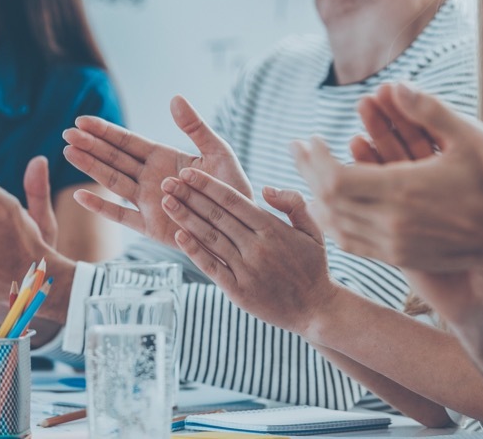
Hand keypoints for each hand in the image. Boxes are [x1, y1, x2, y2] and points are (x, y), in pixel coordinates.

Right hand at [66, 95, 251, 245]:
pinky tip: (80, 196)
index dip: (105, 131)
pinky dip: (101, 207)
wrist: (240, 223)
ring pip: (113, 181)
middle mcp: (150, 178)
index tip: (82, 121)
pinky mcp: (151, 226)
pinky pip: (121, 216)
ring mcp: (147, 202)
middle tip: (66, 133)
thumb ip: (195, 127)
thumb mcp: (217, 151)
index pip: (128, 142)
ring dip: (91, 167)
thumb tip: (175, 98)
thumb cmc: (231, 187)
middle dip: (91, 145)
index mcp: (164, 158)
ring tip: (68, 152)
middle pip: (114, 158)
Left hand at [161, 168, 338, 336]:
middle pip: (216, 216)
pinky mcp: (238, 290)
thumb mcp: (313, 229)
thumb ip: (293, 203)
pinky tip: (178, 236)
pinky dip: (193, 251)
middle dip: (189, 196)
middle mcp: (257, 246)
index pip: (234, 200)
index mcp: (272, 228)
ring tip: (166, 203)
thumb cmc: (313, 266)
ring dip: (185, 219)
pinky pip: (211, 266)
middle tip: (167, 182)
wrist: (316, 308)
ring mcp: (246, 269)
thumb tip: (265, 188)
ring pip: (210, 238)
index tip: (189, 173)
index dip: (209, 185)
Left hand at [294, 83, 482, 272]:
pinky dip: (332, 223)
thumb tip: (396, 84)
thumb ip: (430, 110)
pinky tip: (328, 205)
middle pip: (327, 201)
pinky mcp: (397, 258)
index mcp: (403, 191)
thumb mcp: (469, 137)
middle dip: (307, 171)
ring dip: (315, 198)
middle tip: (298, 149)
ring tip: (309, 173)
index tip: (310, 139)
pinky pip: (350, 243)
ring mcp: (392, 245)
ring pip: (334, 226)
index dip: (314, 159)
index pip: (334, 179)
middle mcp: (391, 222)